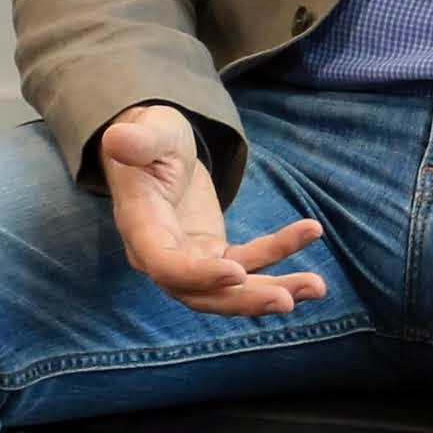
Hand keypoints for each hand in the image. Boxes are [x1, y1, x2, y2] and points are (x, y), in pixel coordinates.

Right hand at [95, 103, 328, 316]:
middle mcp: (161, 255)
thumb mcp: (149, 132)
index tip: (237, 273)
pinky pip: (247, 264)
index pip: (165, 264)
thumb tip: (116, 138)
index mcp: (141, 228)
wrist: (156, 149)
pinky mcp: (211, 254)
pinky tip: (310, 236)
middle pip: (200, 293)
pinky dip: (279, 257)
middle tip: (287, 300)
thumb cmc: (152, 137)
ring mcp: (188, 259)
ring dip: (270, 290)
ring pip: (227, 290)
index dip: (199, 275)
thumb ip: (137, 141)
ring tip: (316, 286)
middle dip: (244, 300)